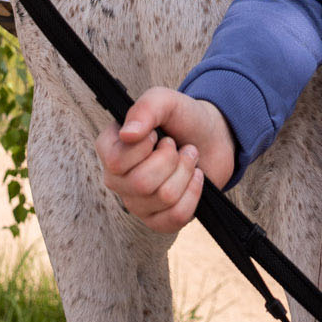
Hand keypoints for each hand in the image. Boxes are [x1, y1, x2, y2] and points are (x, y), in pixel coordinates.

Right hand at [96, 87, 235, 234]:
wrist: (211, 138)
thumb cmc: (183, 118)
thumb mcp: (166, 101)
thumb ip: (146, 109)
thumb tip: (128, 134)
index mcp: (110, 149)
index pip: (114, 162)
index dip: (143, 148)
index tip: (156, 134)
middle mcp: (117, 179)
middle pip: (141, 183)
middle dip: (171, 159)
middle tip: (177, 147)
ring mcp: (136, 203)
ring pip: (164, 197)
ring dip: (186, 172)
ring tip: (188, 158)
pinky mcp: (158, 220)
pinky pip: (176, 217)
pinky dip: (194, 193)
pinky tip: (195, 179)